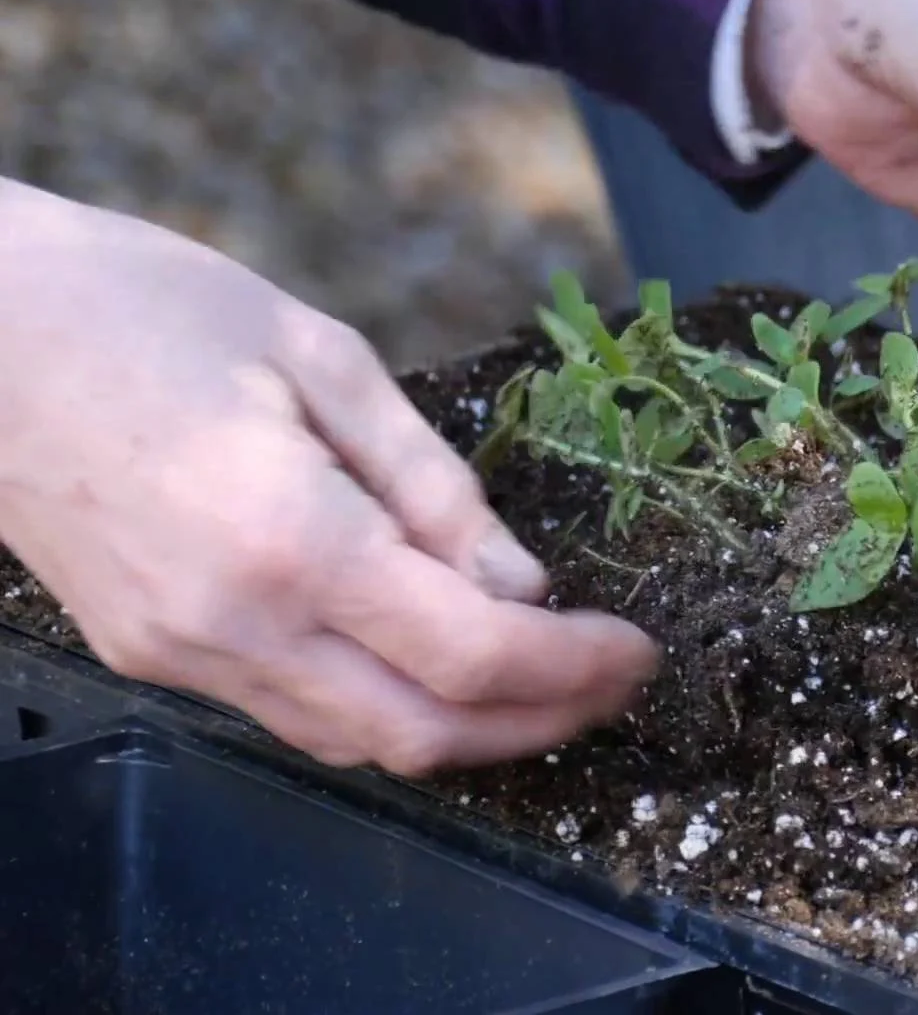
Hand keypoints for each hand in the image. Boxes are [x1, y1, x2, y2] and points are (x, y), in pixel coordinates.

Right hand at [0, 179, 657, 774]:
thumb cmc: (145, 309)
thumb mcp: (322, 357)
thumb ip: (432, 484)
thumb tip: (521, 583)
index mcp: (290, 538)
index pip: (472, 652)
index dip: (574, 667)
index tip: (637, 650)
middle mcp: (235, 623)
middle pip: (424, 731)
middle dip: (541, 721)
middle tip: (613, 683)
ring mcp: (184, 654)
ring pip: (359, 744)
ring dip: (468, 731)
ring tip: (546, 680)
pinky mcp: (153, 655)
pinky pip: (295, 718)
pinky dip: (386, 710)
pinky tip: (435, 665)